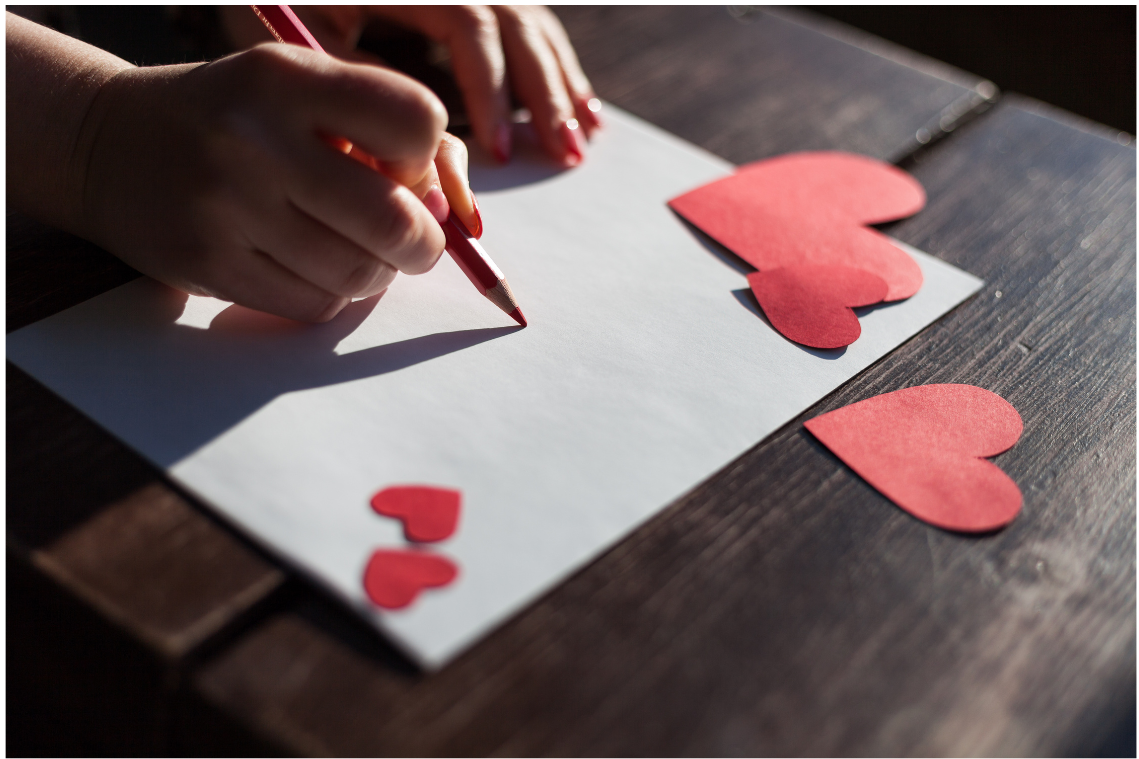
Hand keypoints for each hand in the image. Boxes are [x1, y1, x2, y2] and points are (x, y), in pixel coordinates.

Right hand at [78, 44, 478, 321]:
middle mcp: (256, 138)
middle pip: (393, 219)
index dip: (426, 158)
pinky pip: (315, 306)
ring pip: (358, 274)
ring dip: (376, 272)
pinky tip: (309, 266)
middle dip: (422, 242)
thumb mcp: (302, 91)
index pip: (416, 120)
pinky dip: (331, 295)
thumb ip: (386, 134)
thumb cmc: (236, 119)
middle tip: (412, 242)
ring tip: (354, 250)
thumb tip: (456, 212)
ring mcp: (227, 205)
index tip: (403, 171)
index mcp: (289, 78)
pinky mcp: (209, 264)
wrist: (108, 144)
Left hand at [221, 5, 601, 166]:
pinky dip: (555, 71)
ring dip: (562, 85)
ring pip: (534, 27)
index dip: (489, 89)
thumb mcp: (311, 40)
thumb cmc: (285, 2)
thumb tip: (419, 164)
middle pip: (517, 24)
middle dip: (545, 93)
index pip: (471, 24)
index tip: (495, 149)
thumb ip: (363, 89)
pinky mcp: (476, 1)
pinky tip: (580, 108)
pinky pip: (530, 30)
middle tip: (564, 153)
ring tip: (583, 140)